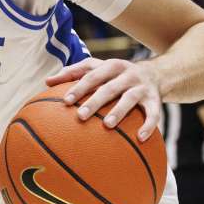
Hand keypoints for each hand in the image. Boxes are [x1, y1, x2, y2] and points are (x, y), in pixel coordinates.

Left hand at [44, 57, 161, 140]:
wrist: (156, 72)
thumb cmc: (116, 74)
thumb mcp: (98, 68)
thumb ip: (73, 72)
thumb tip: (46, 81)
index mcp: (110, 66)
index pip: (91, 75)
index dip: (79, 87)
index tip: (66, 101)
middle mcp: (127, 74)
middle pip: (109, 88)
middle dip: (94, 101)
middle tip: (81, 116)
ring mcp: (142, 87)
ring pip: (130, 99)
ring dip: (119, 111)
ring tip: (108, 125)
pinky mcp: (155, 99)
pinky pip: (154, 113)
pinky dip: (148, 125)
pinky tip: (140, 138)